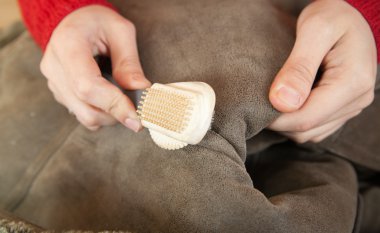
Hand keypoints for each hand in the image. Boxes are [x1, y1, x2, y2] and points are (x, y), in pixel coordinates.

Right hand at [40, 5, 150, 131]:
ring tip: (124, 100)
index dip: (113, 105)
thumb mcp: (121, 32)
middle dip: (116, 114)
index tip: (136, 117)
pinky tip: (109, 99)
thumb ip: (130, 62)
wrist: (77, 22)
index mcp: (68, 45)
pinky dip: (101, 114)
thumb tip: (140, 89)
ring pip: (84, 116)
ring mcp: (54, 82)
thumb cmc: (99, 23)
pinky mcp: (59, 92)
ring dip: (110, 116)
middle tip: (137, 108)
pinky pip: (81, 114)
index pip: (87, 86)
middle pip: (86, 107)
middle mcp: (54, 66)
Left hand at [268, 0, 376, 142]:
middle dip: (279, 122)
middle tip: (259, 101)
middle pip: (307, 130)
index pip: (306, 118)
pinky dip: (297, 122)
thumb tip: (282, 103)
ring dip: (287, 124)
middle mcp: (357, 100)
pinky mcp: (343, 109)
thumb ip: (299, 67)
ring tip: (272, 101)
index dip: (276, 119)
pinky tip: (287, 103)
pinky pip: (316, 129)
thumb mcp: (315, 30)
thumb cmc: (332, 16)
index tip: (255, 106)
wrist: (348, 16)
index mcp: (352, 83)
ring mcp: (351, 107)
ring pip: (310, 134)